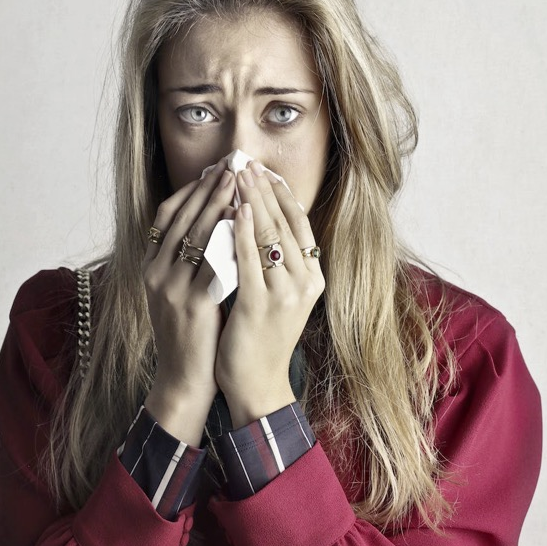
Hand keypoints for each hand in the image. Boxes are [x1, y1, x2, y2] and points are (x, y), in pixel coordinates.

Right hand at [142, 158, 235, 442]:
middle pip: (181, 219)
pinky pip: (212, 263)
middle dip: (207, 189)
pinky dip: (227, 240)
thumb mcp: (180, 292)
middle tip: (229, 164)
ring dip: (217, 204)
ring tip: (237, 181)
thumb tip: (212, 223)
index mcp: (151, 269)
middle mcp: (155, 274)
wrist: (184, 381)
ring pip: (195, 235)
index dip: (189, 191)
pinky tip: (244, 223)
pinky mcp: (192, 306)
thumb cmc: (191, 336)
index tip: (212, 169)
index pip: (166, 217)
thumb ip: (189, 261)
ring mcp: (170, 289)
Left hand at [215, 160, 324, 427]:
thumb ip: (274, 262)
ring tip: (238, 174)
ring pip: (270, 236)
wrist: (257, 384)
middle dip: (264, 188)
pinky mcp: (261, 306)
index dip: (281, 193)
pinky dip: (243, 233)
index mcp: (312, 277)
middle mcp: (305, 282)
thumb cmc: (261, 338)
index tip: (264, 169)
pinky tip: (234, 212)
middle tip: (246, 161)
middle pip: (286, 222)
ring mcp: (286, 294)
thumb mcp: (277, 295)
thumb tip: (258, 220)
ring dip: (253, 201)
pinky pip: (251, 260)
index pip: (299, 223)